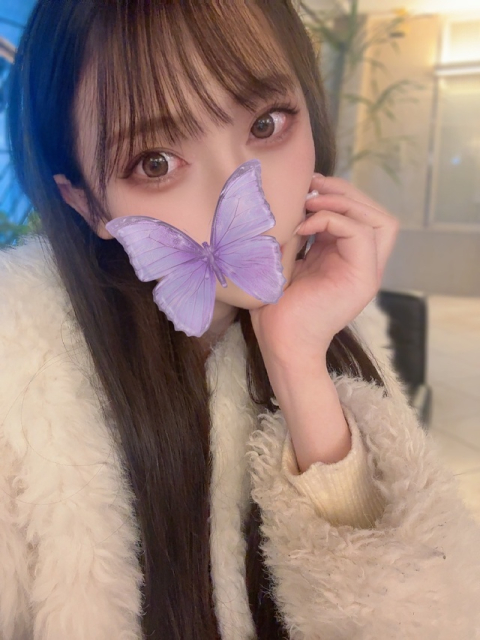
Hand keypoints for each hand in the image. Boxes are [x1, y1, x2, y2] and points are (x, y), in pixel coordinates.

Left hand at [249, 173, 399, 367]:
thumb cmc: (276, 308)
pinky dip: (333, 220)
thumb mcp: (286, 260)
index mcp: (345, 258)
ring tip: (310, 203)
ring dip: (345, 202)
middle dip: (345, 191)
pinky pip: (361, 233)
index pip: (361, 215)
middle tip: (311, 186)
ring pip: (381, 221)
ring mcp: (367, 272)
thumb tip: (294, 200)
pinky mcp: (363, 280)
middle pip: (378, 213)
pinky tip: (304, 227)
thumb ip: (298, 233)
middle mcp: (362, 264)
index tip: (305, 187)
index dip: (338, 193)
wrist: (280, 343)